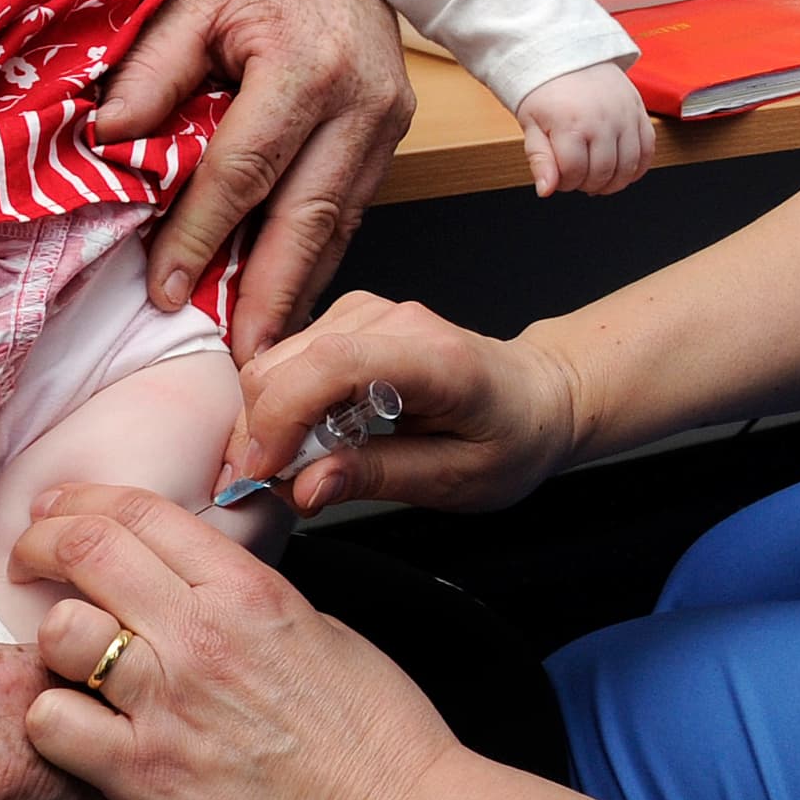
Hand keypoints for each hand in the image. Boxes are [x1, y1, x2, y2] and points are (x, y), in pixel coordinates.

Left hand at [14, 486, 459, 799]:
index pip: (138, 511)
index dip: (81, 502)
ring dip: (55, 637)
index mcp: (244, 587)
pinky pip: (54, 724)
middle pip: (86, 551)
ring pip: (60, 633)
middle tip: (30, 557)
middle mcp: (198, 634)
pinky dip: (53, 719)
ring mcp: (166, 704)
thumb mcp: (311, 622)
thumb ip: (238, 593)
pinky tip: (78, 724)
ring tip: (69, 655)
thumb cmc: (369, 727)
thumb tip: (186, 580)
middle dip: (42, 543)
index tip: (58, 510)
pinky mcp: (144, 775)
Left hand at [93, 0, 413, 362]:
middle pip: (307, 219)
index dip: (201, 237)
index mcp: (307, 66)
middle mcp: (361, 102)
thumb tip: (109, 139)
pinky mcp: (394, 131)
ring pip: (340, 224)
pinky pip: (355, 207)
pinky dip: (320, 254)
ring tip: (267, 349)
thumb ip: (155, 69)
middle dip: (271, 297)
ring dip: (299, 289)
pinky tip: (290, 292)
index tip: (167, 291)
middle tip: (243, 364)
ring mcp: (387, 121)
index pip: (243, 172)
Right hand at [223, 291, 577, 515]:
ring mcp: (368, 312)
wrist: (536, 396)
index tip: (264, 472)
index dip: (283, 417)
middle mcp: (395, 320)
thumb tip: (305, 486)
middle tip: (277, 487)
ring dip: (271, 420)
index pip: (333, 364)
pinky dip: (283, 404)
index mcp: (433, 359)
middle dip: (263, 431)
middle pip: (288, 362)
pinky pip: (289, 359)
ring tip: (302, 466)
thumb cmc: (510, 436)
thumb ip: (377, 477)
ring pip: (277, 360)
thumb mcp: (456, 480)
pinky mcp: (349, 319)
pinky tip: (312, 436)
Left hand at [513, 62, 654, 195]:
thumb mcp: (532, 124)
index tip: (559, 177)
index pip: (573, 173)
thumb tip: (546, 190)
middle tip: (577, 177)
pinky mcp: (640, 112)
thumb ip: (540, 159)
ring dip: (613, 182)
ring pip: (628, 167)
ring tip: (598, 178)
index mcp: (571, 123)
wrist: (569, 54)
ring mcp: (625, 116)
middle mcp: (603, 120)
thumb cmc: (547, 89)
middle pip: (602, 173)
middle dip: (587, 184)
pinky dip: (637, 168)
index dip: (564, 183)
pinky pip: (648, 151)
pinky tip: (621, 170)